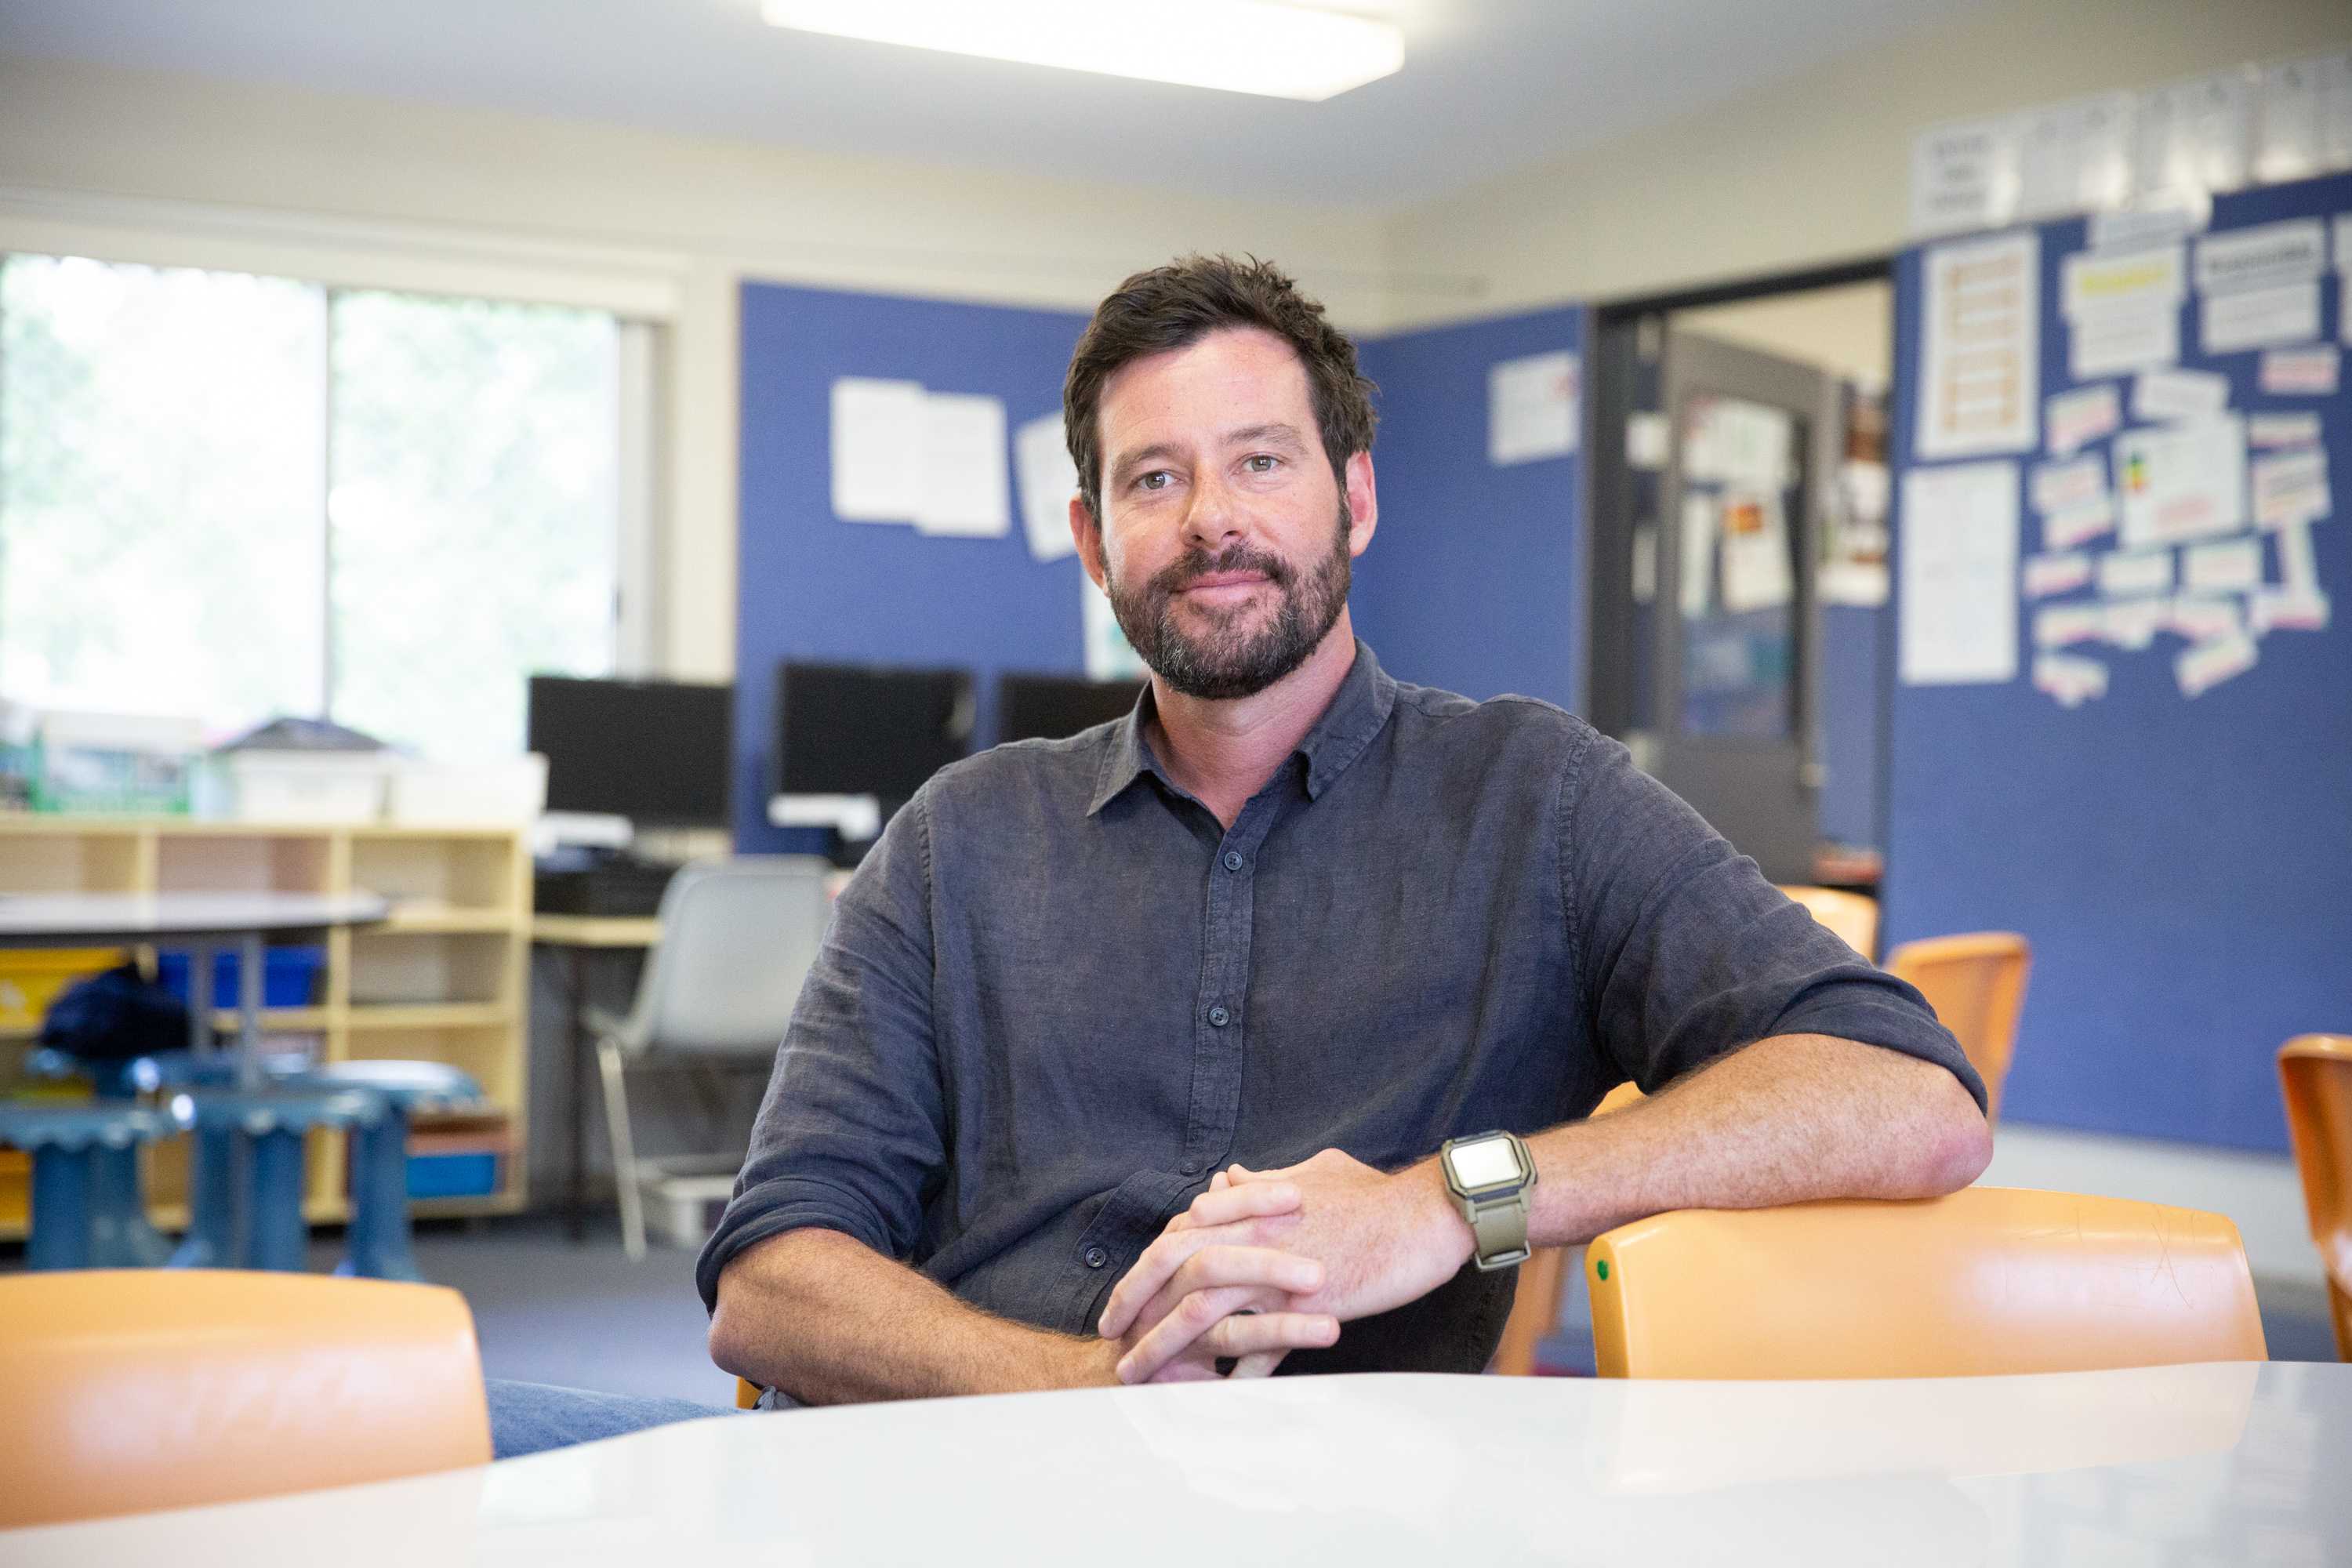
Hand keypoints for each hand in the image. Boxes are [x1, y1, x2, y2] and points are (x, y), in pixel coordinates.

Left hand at [1100, 1149, 1472, 1382]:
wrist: (1423, 1217)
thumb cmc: (1372, 1195)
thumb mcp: (1312, 1174)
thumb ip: (1263, 1182)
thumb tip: (1231, 1177)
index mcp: (1248, 1208)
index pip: (1177, 1236)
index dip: (1146, 1266)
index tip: (1127, 1292)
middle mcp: (1251, 1238)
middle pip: (1171, 1272)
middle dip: (1134, 1305)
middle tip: (1111, 1337)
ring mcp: (1275, 1274)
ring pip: (1202, 1314)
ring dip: (1165, 1349)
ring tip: (1139, 1378)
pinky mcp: (1305, 1309)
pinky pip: (1258, 1349)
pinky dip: (1231, 1377)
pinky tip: (1210, 1400)